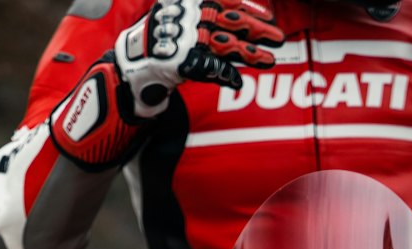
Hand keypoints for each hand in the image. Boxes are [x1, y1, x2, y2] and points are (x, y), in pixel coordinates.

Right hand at [116, 0, 282, 115]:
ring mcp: (187, 38)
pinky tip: (239, 79)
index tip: (268, 15)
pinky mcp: (183, 60)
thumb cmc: (161, 43)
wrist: (133, 63)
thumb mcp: (182, 20)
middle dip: (257, 29)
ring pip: (226, 43)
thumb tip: (233, 36)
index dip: (249, 6)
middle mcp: (189, 15)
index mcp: (190, 2)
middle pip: (231, 20)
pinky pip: (212, 67)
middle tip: (278, 37)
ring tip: (269, 59)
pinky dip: (227, 74)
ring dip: (250, 53)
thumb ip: (209, 19)